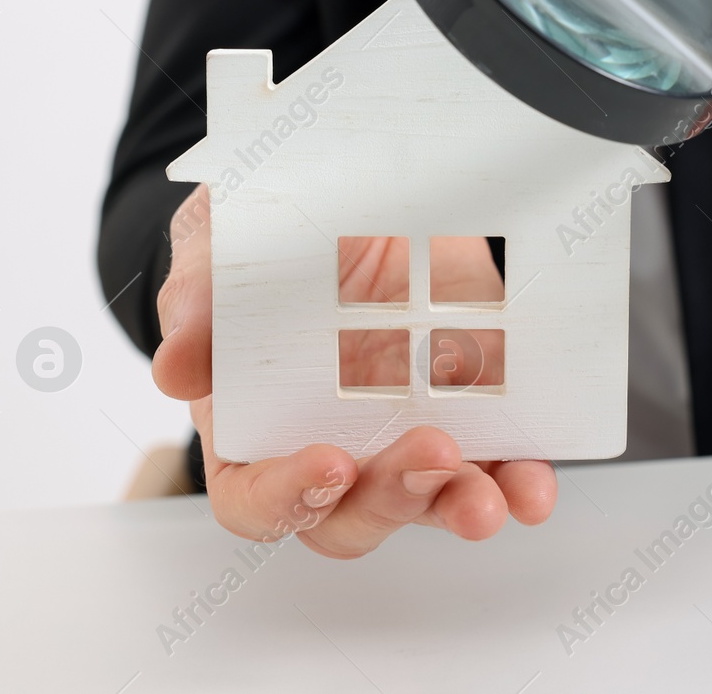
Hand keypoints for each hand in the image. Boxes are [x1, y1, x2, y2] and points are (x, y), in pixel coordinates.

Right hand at [154, 185, 554, 556]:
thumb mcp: (218, 249)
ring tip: (499, 496)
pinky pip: (494, 461)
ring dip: (464, 504)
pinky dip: (517, 475)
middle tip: (434, 458)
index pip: (255, 500)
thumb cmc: (261, 244)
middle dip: (395, 499)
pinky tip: (536, 476)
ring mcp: (402, 437)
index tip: (331, 465)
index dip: (288, 497)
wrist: (336, 196)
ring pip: (430, 499)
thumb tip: (176, 366)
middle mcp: (330, 450)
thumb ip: (199, 298)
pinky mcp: (467, 414)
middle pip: (352, 514)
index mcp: (252, 432)